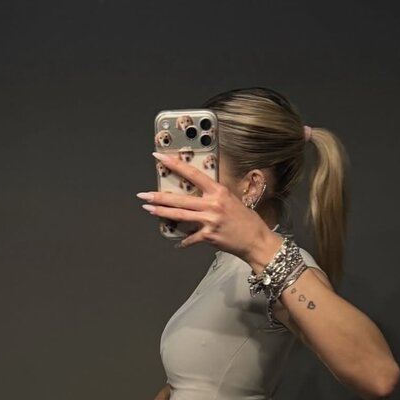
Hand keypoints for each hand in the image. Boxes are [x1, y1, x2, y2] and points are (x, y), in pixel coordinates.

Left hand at [136, 151, 276, 260]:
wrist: (256, 240)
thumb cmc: (246, 220)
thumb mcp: (231, 200)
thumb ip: (213, 196)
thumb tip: (197, 194)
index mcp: (218, 191)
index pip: (192, 174)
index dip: (174, 164)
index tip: (159, 157)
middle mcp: (212, 204)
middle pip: (180, 199)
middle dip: (159, 196)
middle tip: (143, 194)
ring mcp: (210, 221)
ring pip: (180, 215)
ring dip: (162, 212)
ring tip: (148, 209)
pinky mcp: (209, 236)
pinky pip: (190, 238)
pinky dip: (184, 241)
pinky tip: (176, 242)